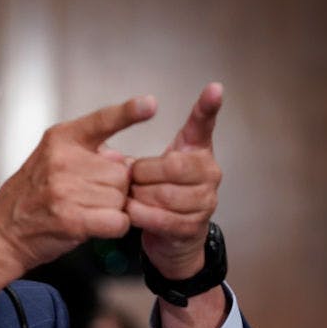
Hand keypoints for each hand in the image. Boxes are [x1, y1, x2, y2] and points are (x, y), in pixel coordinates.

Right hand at [0, 96, 156, 272]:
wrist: (3, 232)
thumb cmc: (32, 197)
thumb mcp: (53, 159)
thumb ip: (91, 154)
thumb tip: (125, 162)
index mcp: (61, 139)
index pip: (102, 120)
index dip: (128, 112)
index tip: (149, 104)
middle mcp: (63, 160)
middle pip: (121, 172)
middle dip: (114, 188)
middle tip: (88, 197)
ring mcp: (65, 189)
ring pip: (120, 198)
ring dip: (112, 209)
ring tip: (85, 211)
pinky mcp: (71, 219)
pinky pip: (118, 221)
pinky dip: (114, 227)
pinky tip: (95, 226)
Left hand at [127, 83, 222, 278]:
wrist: (172, 239)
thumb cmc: (158, 196)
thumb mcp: (153, 170)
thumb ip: (143, 155)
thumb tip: (112, 152)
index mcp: (197, 152)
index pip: (204, 125)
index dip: (208, 107)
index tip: (214, 88)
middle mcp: (209, 173)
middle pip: (173, 166)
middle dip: (144, 174)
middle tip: (131, 180)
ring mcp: (206, 201)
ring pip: (165, 194)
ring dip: (139, 197)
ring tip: (131, 197)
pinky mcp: (194, 226)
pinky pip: (162, 217)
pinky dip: (141, 215)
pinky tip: (131, 212)